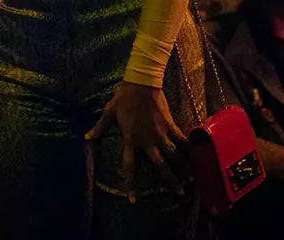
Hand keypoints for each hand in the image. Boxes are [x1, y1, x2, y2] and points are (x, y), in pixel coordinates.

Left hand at [86, 82, 186, 201]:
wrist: (141, 83)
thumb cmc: (123, 98)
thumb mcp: (109, 113)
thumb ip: (99, 128)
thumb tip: (87, 138)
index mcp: (130, 140)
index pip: (129, 167)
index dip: (130, 184)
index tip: (133, 200)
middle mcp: (147, 141)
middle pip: (160, 166)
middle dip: (170, 181)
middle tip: (179, 193)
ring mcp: (160, 133)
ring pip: (173, 155)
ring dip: (183, 167)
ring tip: (191, 179)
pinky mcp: (169, 124)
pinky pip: (180, 138)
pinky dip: (188, 147)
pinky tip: (196, 154)